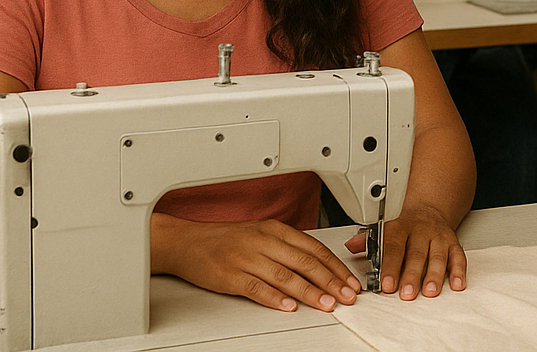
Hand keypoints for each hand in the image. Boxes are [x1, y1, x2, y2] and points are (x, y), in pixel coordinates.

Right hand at [151, 215, 361, 312]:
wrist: (186, 242)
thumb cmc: (224, 240)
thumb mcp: (260, 234)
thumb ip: (287, 248)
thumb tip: (318, 266)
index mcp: (275, 229)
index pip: (314, 248)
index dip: (335, 267)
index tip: (350, 282)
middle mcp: (263, 241)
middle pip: (305, 262)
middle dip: (331, 281)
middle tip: (347, 296)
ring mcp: (247, 258)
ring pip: (285, 276)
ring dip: (309, 292)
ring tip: (326, 304)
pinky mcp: (230, 275)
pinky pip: (257, 288)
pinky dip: (275, 298)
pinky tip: (288, 307)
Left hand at [345, 204, 466, 298]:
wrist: (429, 208)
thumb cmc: (404, 225)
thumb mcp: (384, 227)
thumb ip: (367, 239)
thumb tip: (351, 246)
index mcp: (400, 227)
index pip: (394, 246)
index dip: (390, 266)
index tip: (386, 284)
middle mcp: (421, 231)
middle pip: (416, 254)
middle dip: (412, 275)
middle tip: (407, 293)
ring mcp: (438, 237)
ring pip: (438, 256)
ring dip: (434, 275)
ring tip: (430, 291)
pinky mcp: (453, 244)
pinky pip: (458, 257)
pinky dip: (459, 271)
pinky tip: (457, 284)